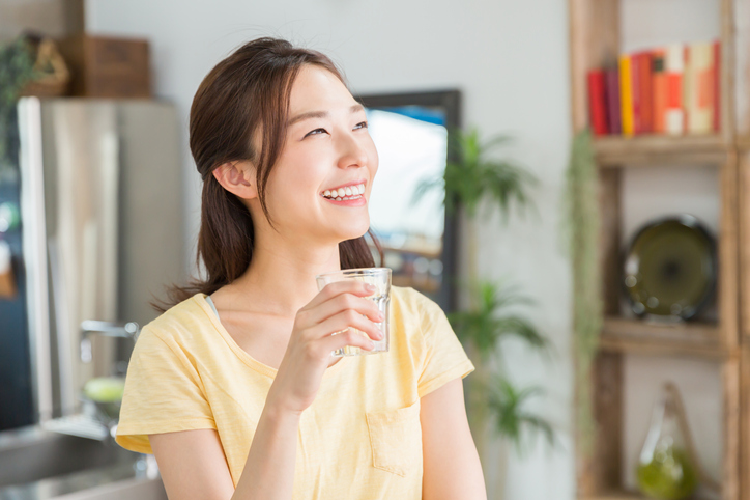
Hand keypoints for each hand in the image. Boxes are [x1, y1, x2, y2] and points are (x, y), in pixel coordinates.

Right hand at [266, 280, 382, 414]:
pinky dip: (362, 340)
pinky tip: (369, 347)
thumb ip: (329, 325)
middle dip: (367, 306)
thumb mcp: (313, 338)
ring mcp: (308, 334)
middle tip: (379, 317)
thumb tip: (362, 318)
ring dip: (368, 324)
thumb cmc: (307, 365)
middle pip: (343, 300)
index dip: (353, 286)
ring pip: (347, 316)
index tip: (371, 290)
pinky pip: (346, 337)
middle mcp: (304, 319)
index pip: (331, 289)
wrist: (288, 392)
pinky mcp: (314, 350)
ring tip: (377, 334)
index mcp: (305, 313)